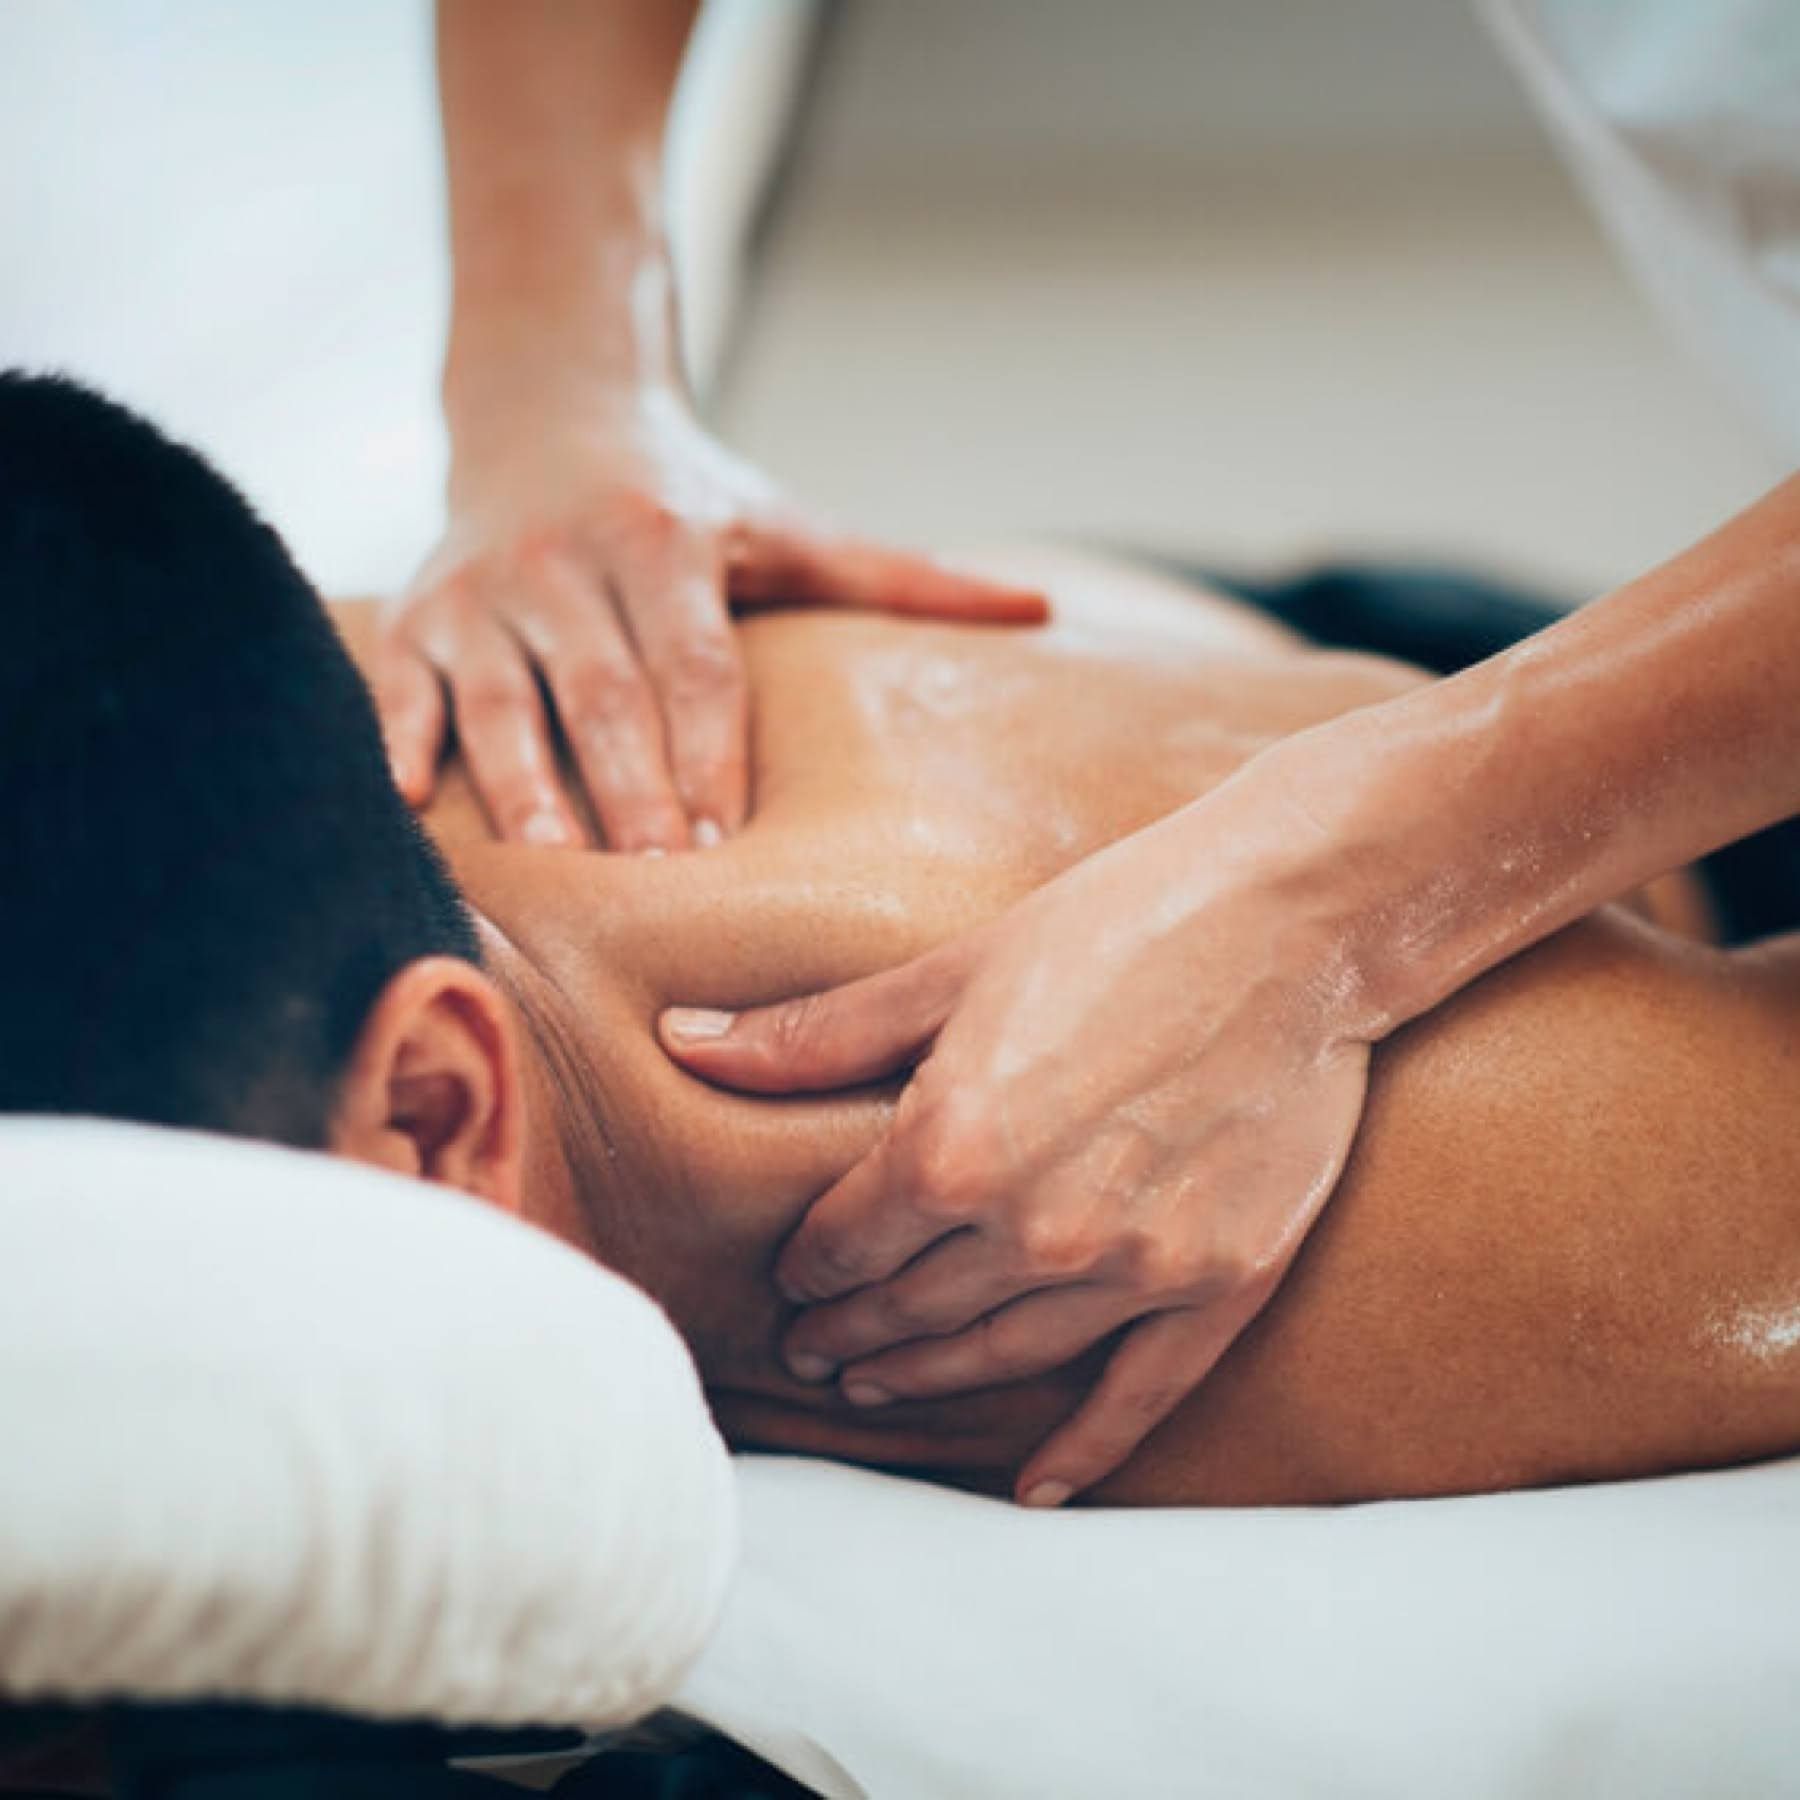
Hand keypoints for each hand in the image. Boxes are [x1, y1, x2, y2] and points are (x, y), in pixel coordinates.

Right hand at [375, 394, 1045, 849]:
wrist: (548, 410)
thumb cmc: (690, 500)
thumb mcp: (792, 526)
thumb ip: (903, 577)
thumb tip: (1042, 609)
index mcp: (666, 543)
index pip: (694, 663)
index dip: (708, 749)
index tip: (721, 839)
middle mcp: (568, 563)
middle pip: (604, 692)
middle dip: (627, 786)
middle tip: (649, 881)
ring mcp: (482, 591)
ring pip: (502, 698)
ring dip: (521, 784)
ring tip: (550, 866)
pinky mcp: (420, 614)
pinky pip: (401, 685)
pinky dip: (399, 742)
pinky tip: (405, 806)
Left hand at [659, 754, 1377, 1503]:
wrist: (1292, 922)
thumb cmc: (1114, 923)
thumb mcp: (952, 970)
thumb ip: (816, 1034)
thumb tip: (683, 1038)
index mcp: (952, 1145)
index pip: (846, 1241)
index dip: (809, 1266)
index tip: (794, 1277)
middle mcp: (1033, 1227)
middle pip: (910, 1309)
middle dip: (851, 1331)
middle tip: (812, 1353)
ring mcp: (1132, 1267)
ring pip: (1001, 1357)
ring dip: (928, 1379)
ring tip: (878, 1387)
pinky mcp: (1219, 1283)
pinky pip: (1138, 1395)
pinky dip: (1083, 1450)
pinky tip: (1035, 1485)